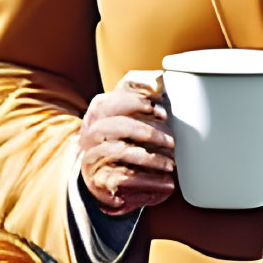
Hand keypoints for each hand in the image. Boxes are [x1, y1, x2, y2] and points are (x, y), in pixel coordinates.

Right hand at [77, 72, 176, 216]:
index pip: (111, 101)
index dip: (137, 103)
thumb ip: (138, 94)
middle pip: (116, 126)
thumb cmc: (120, 137)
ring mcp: (92, 156)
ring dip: (151, 159)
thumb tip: (160, 79)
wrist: (99, 174)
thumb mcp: (125, 112)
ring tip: (171, 165)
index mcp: (98, 112)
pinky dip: (148, 181)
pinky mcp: (99, 179)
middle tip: (172, 142)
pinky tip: (167, 184)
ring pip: (121, 153)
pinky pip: (124, 179)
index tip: (162, 112)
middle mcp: (91, 132)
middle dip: (148, 132)